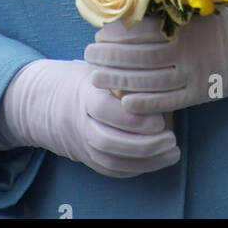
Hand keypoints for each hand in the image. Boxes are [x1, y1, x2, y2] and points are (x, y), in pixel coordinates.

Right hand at [0, 57, 180, 177]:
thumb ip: (123, 67)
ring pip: (111, 161)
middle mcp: (80, 122)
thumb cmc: (91, 78)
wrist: (54, 103)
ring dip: (145, 161)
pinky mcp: (89, 158)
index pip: (104, 110)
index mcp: (84, 94)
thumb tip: (158, 58)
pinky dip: (136, 169)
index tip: (160, 119)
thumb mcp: (101, 65)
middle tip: (171, 139)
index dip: (132, 119)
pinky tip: (160, 161)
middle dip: (143, 144)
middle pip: (107, 141)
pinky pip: (112, 170)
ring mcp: (83, 143)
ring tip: (173, 152)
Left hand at [84, 3, 227, 115]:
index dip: (119, 33)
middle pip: (141, 57)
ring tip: (96, 78)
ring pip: (151, 81)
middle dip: (111, 57)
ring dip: (120, 80)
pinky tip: (125, 102)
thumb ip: (176, 7)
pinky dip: (146, 103)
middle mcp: (189, 50)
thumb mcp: (205, 7)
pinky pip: (170, 102)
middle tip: (88, 54)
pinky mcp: (201, 94)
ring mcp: (195, 75)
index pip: (145, 30)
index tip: (99, 32)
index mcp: (187, 24)